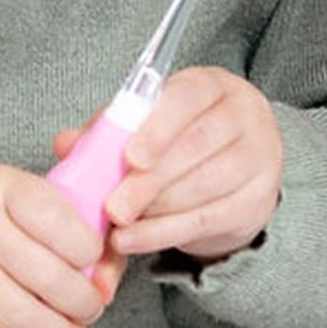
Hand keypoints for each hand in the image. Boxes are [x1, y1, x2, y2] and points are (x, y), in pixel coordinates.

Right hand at [0, 164, 108, 327]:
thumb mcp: (31, 209)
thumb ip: (81, 236)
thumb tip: (104, 288)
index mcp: (1, 187)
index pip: (59, 220)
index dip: (88, 249)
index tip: (91, 261)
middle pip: (47, 277)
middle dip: (83, 304)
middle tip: (89, 310)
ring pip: (24, 318)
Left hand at [56, 66, 283, 263]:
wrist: (235, 170)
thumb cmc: (181, 138)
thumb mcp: (146, 125)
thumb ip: (108, 130)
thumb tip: (66, 144)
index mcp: (211, 86)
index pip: (189, 97)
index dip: (159, 128)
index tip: (130, 158)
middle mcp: (243, 116)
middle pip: (198, 145)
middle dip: (150, 180)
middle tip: (113, 207)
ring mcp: (259, 158)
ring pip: (207, 185)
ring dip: (156, 211)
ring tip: (118, 227)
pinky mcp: (258, 200)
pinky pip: (209, 220)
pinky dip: (166, 234)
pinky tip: (135, 241)